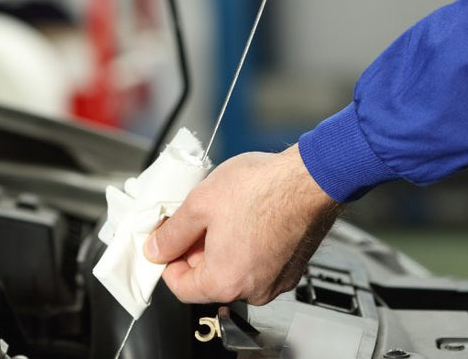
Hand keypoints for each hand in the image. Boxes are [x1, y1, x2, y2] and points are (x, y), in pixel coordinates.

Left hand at [143, 145, 340, 305]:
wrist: (310, 178)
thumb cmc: (264, 189)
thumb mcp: (199, 204)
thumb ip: (171, 233)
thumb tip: (157, 249)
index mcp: (226, 282)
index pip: (181, 288)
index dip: (167, 261)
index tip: (167, 243)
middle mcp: (254, 290)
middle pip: (209, 280)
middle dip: (197, 251)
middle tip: (196, 220)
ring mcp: (276, 280)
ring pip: (235, 270)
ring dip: (223, 247)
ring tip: (224, 213)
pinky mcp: (292, 267)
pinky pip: (259, 263)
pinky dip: (248, 246)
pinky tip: (248, 217)